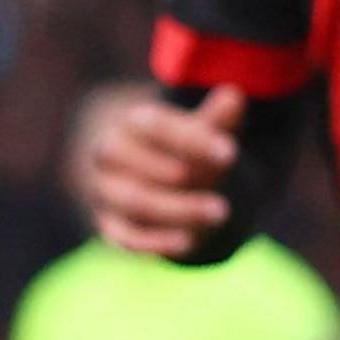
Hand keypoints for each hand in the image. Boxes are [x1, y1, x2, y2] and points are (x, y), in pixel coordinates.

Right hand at [83, 88, 243, 256]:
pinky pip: (124, 236)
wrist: (148, 176)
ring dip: (177, 210)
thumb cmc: (179, 147)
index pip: (153, 124)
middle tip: (225, 191)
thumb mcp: (199, 130)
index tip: (231, 153)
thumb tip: (234, 96)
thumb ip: (216, 118)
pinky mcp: (109, 224)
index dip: (192, 139)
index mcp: (130, 123)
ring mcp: (105, 191)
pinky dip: (153, 242)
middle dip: (182, 176)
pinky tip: (188, 242)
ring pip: (134, 201)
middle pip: (135, 163)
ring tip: (220, 213)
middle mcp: (110, 155)